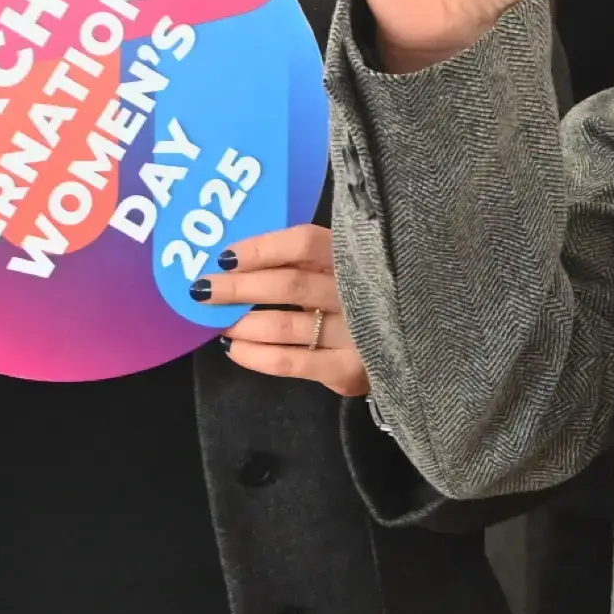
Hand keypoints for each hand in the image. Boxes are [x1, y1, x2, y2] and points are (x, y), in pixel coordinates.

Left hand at [197, 223, 367, 396]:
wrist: (410, 345)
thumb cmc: (359, 298)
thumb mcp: (342, 270)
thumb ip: (304, 262)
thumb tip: (233, 259)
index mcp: (355, 258)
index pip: (305, 243)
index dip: (262, 248)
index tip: (225, 257)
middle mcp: (359, 292)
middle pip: (290, 284)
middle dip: (238, 287)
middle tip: (203, 290)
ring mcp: (356, 332)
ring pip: (285, 326)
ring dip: (243, 324)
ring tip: (220, 323)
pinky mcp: (347, 369)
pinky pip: (289, 362)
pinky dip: (255, 356)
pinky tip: (235, 350)